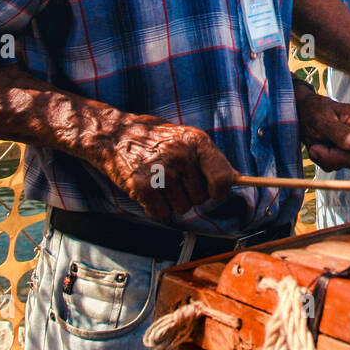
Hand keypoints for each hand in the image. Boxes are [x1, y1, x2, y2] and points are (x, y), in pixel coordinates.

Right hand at [90, 115, 237, 223]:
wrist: (114, 135)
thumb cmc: (154, 139)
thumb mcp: (186, 137)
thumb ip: (209, 157)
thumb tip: (235, 178)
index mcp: (197, 142)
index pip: (223, 179)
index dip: (219, 190)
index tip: (213, 191)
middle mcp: (181, 155)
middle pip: (201, 198)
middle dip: (189, 194)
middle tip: (174, 180)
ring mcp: (162, 171)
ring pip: (182, 208)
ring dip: (172, 202)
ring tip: (160, 183)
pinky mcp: (143, 185)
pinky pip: (162, 213)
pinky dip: (156, 208)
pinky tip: (149, 192)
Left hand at [295, 84, 349, 180]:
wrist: (299, 111)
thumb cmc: (311, 110)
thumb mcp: (321, 119)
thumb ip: (338, 132)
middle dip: (331, 156)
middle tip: (315, 147)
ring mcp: (348, 144)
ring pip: (341, 163)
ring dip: (323, 157)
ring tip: (313, 143)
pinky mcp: (338, 152)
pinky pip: (331, 165)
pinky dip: (320, 159)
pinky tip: (314, 146)